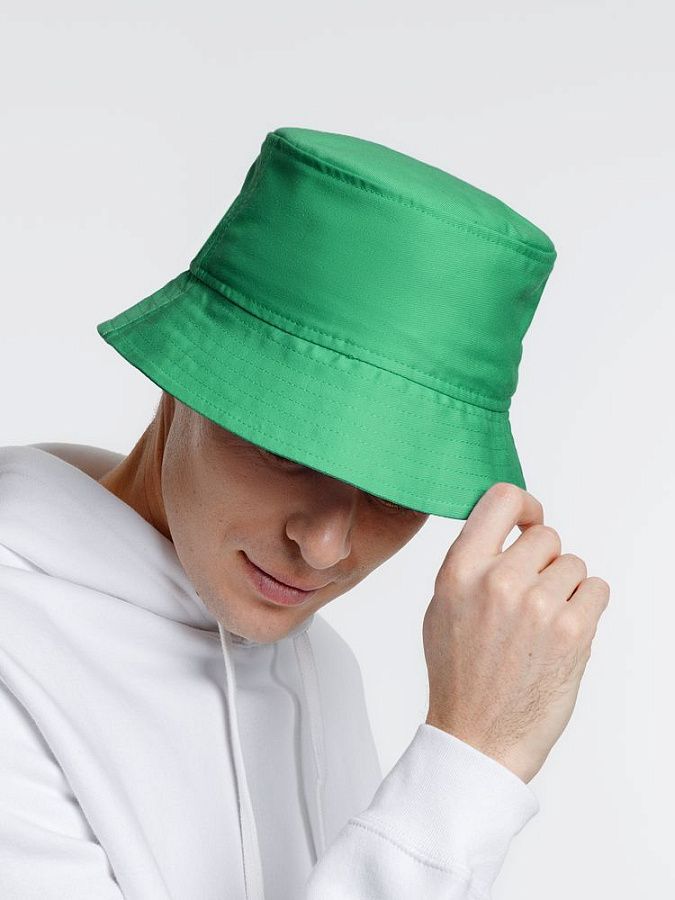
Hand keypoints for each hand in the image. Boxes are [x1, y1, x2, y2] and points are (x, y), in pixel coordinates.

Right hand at [422, 482, 609, 783]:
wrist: (478, 737)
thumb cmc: (459, 674)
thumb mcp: (441, 606)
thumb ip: (470, 562)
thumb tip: (503, 528)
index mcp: (460, 570)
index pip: (502, 499)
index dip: (524, 505)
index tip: (528, 520)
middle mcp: (498, 581)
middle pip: (546, 536)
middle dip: (543, 562)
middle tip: (531, 596)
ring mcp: (537, 606)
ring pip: (574, 565)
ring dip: (565, 588)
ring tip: (542, 623)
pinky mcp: (573, 632)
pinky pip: (597, 589)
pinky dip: (587, 607)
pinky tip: (563, 632)